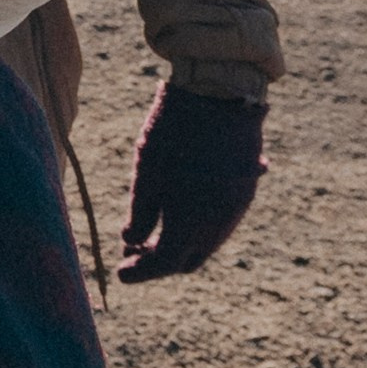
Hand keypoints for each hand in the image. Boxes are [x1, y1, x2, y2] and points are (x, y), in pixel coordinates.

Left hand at [118, 79, 264, 280]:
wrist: (220, 94)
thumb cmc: (174, 133)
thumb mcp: (147, 174)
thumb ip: (139, 214)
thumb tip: (131, 240)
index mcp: (191, 226)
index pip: (163, 264)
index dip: (140, 272)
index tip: (121, 273)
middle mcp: (219, 226)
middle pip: (188, 258)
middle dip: (161, 261)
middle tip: (135, 252)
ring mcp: (236, 208)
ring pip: (207, 242)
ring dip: (182, 243)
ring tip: (153, 231)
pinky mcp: (246, 190)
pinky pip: (221, 222)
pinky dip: (199, 226)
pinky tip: (181, 211)